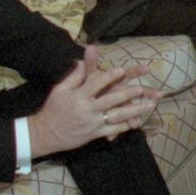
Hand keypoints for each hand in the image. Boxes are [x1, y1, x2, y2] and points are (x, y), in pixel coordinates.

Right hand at [29, 46, 161, 156]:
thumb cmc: (53, 109)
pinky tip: (137, 121)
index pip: (95, 84)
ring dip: (134, 110)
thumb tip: (81, 60)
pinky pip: (113, 129)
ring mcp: (92, 123)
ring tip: (149, 105)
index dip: (108, 77)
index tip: (121, 69)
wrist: (46, 133)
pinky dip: (125, 126)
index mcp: (78, 96)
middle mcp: (87, 109)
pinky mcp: (94, 134)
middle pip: (111, 100)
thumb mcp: (59, 90)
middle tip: (142, 88)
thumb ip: (74, 77)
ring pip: (117, 116)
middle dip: (128, 94)